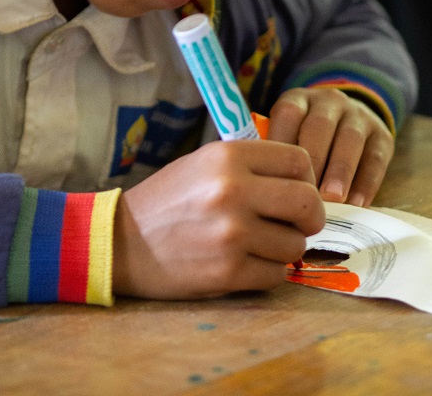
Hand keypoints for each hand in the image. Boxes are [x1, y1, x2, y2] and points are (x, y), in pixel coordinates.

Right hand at [112, 139, 324, 299]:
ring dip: (285, 247)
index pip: (299, 161)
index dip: (306, 178)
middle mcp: (233, 190)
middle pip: (308, 202)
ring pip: (295, 244)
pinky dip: (268, 272)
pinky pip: (276, 275)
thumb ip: (252, 166)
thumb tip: (304, 181)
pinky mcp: (228, 271)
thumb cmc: (168, 199)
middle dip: (309, 216)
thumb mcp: (205, 162)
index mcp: (228, 156)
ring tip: (260, 243)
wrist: (122, 242)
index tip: (296, 190)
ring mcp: (232, 233)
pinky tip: (247, 263)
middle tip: (296, 223)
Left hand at [267, 87, 393, 207]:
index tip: (276, 177)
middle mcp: (329, 101)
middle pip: (320, 125)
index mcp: (299, 99)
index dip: (282, 144)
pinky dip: (366, 183)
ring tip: (332, 200)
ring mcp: (358, 115)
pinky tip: (357, 204)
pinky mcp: (382, 134)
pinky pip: (376, 157)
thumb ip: (278, 153)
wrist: (348, 120)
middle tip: (306, 192)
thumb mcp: (288, 134)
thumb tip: (267, 188)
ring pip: (350, 139)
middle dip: (313, 159)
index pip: (288, 113)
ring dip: (340, 171)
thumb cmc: (305, 139)